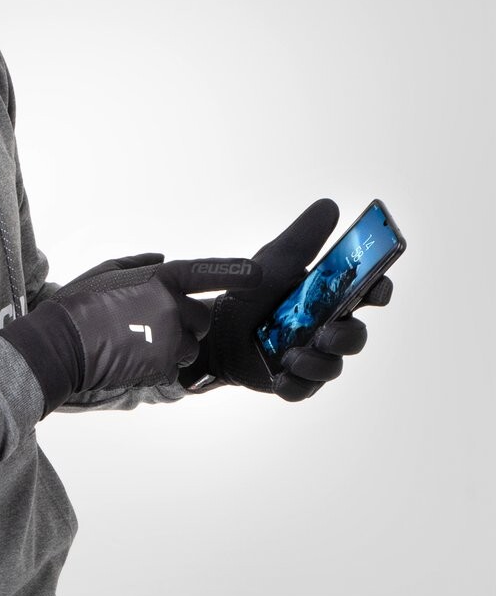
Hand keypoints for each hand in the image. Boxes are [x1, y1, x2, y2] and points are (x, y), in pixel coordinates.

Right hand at [0, 253, 262, 416]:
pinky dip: (159, 365)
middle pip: (200, 318)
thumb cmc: (77, 305)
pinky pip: (174, 367)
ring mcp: (169, 341)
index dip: (235, 272)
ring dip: (173, 346)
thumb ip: (139, 263)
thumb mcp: (104, 272)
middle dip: (185, 322)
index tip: (258, 273)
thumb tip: (162, 257)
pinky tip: (132, 358)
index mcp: (160, 280)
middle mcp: (172, 308)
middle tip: (150, 324)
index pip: (208, 272)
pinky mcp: (162, 368)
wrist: (60, 347)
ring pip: (190, 346)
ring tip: (136, 343)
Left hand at [180, 198, 394, 400]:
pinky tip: (281, 375)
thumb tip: (330, 206)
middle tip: (325, 333)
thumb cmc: (251, 292)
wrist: (214, 328)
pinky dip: (295, 385)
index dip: (380, 291)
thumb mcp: (274, 261)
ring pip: (334, 367)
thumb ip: (303, 239)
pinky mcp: (293, 380)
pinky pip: (304, 390)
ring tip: (292, 355)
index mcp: (331, 295)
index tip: (377, 291)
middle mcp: (328, 327)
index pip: (369, 292)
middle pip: (357, 337)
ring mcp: (313, 356)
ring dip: (318, 363)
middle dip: (347, 337)